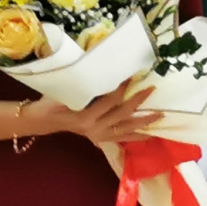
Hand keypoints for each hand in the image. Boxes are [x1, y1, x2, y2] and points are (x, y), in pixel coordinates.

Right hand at [34, 83, 159, 145]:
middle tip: (152, 89)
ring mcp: (99, 135)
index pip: (109, 100)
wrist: (45, 119)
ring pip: (127, 129)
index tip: (132, 74)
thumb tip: (104, 66)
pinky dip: (137, 136)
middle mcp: (95, 128)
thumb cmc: (53, 101)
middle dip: (139, 101)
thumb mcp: (66, 90)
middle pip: (122, 114)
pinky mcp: (101, 139)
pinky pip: (123, 138)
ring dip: (144, 122)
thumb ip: (85, 84)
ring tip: (161, 115)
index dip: (122, 87)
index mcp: (85, 116)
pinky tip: (151, 134)